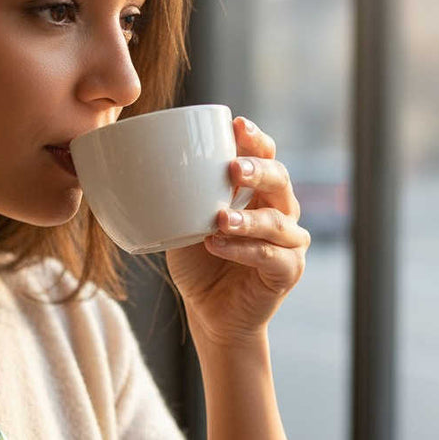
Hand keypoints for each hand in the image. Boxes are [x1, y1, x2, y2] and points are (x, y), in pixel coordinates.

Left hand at [165, 117, 310, 347]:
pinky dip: (244, 250)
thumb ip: (183, 197)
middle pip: (280, 180)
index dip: (255, 139)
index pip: (266, 155)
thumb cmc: (201, 264)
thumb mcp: (185, 223)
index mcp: (260, 193)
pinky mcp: (288, 272)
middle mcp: (282, 212)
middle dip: (258, 170)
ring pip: (278, 221)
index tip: (236, 125)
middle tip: (232, 169)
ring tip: (220, 218)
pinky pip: (270, 257)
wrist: (211, 314)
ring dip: (249, 218)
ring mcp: (289, 243)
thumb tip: (148, 162)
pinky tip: (218, 245)